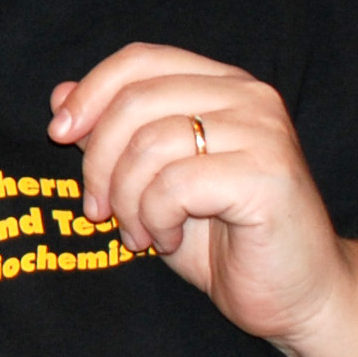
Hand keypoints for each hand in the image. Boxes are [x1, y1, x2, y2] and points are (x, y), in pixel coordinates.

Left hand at [49, 43, 354, 350]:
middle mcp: (249, 97)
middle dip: (100, 161)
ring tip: (140, 232)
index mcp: (222, 85)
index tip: (60, 134)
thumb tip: (60, 94)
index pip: (140, 59)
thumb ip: (115, 136)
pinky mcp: (268, 175)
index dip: (91, 91)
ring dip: (127, 199)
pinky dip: (156, 217)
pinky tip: (170, 238)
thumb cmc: (224, 240)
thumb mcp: (152, 182)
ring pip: (151, 143)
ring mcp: (264, 132)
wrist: (297, 297)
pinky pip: (175, 184)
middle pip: (136, 100)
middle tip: (98, 210)